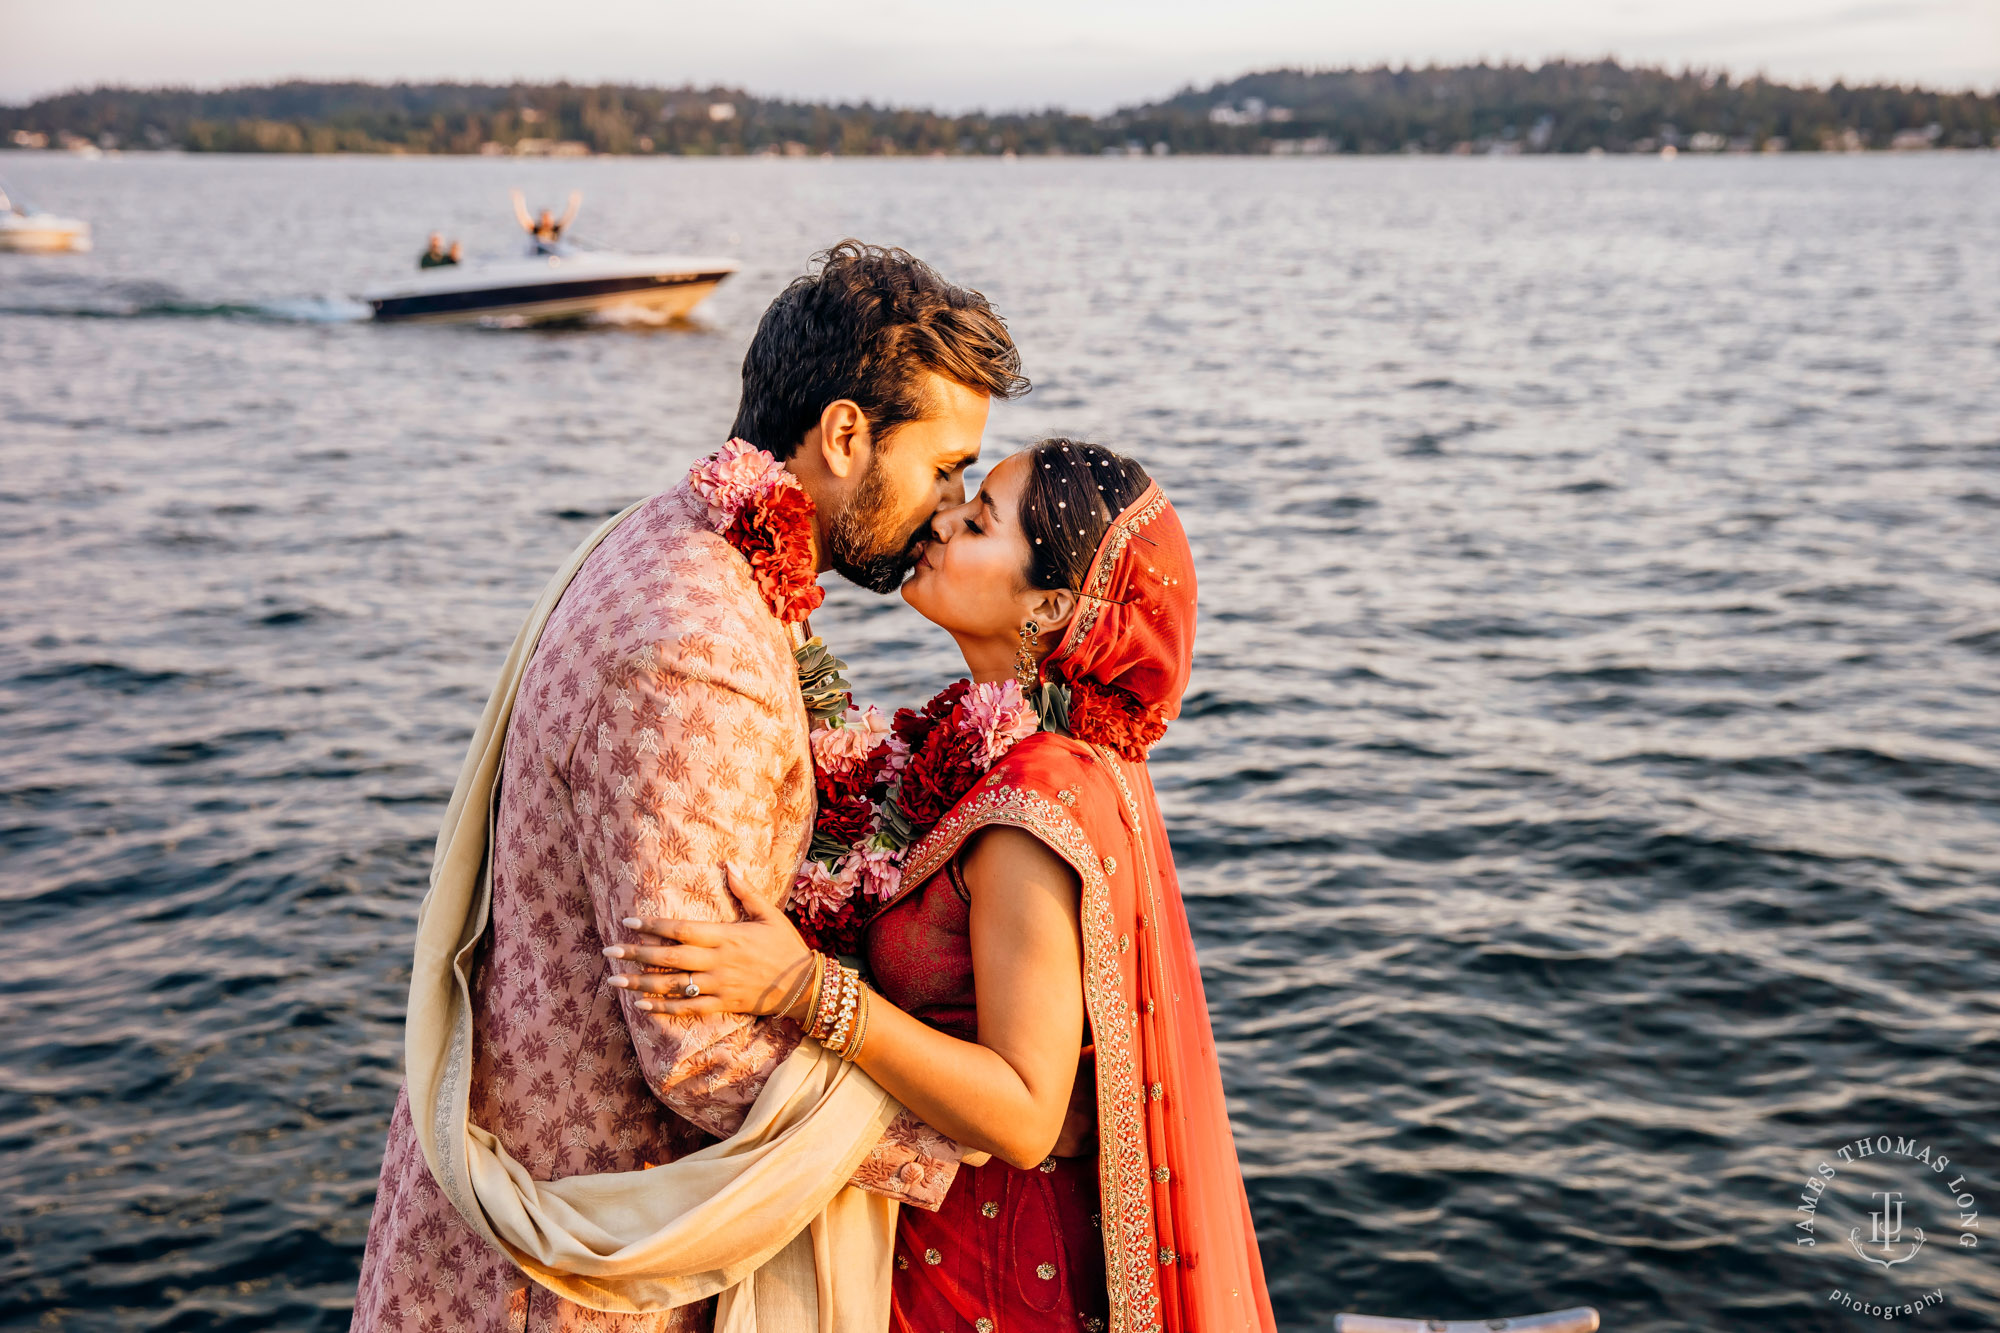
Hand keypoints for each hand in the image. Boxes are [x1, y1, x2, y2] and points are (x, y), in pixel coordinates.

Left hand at [604, 861, 814, 1018]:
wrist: (805, 984)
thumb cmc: (786, 945)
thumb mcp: (769, 913)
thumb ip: (745, 890)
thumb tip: (729, 863)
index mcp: (725, 936)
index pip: (681, 929)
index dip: (652, 926)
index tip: (628, 922)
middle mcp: (717, 961)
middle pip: (669, 957)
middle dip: (636, 954)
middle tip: (608, 950)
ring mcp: (719, 985)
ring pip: (673, 986)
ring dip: (641, 984)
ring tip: (614, 981)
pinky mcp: (723, 1005)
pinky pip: (688, 1009)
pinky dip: (663, 1008)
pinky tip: (641, 1006)